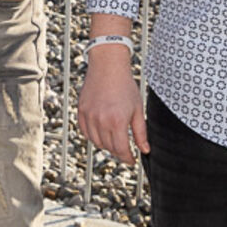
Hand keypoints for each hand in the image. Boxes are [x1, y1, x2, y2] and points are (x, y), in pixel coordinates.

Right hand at [76, 49, 147, 165]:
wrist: (108, 67)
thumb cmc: (125, 86)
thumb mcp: (138, 110)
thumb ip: (141, 133)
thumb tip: (145, 150)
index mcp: (117, 121)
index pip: (121, 150)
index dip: (127, 158)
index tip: (131, 160)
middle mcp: (101, 121)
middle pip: (108, 147)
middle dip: (118, 151)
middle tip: (125, 149)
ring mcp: (89, 116)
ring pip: (95, 141)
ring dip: (105, 145)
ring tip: (114, 139)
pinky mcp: (81, 110)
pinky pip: (85, 131)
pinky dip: (93, 136)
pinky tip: (101, 132)